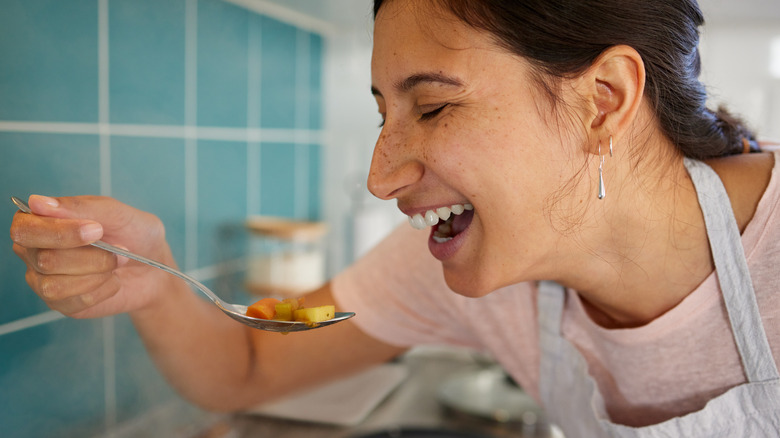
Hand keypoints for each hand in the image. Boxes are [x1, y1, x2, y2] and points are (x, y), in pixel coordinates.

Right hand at [10, 195, 175, 317]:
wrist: (154, 268)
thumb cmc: (134, 235)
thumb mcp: (118, 214)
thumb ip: (81, 207)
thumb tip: (38, 203)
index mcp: (42, 221)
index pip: (25, 228)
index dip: (59, 232)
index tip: (97, 230)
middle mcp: (35, 251)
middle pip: (44, 259)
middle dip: (90, 256)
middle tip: (120, 249)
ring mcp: (44, 280)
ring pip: (56, 285)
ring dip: (99, 273)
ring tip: (118, 262)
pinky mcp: (60, 303)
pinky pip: (74, 301)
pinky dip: (103, 289)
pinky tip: (112, 280)